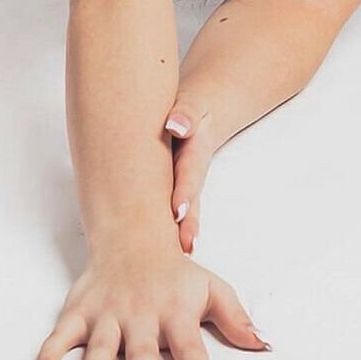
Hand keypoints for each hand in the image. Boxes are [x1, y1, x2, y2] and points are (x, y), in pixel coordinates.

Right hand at [34, 239, 270, 359]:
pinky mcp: (81, 311)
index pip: (189, 343)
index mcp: (175, 310)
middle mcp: (141, 313)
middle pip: (142, 350)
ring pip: (102, 345)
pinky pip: (62, 333)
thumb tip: (265, 345)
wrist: (133, 236)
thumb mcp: (211, 288)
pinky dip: (51, 352)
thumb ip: (236, 320)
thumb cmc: (175, 272)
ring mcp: (108, 313)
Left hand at [163, 96, 215, 255]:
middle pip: (190, 201)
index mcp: (195, 152)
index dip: (185, 193)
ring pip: (186, 212)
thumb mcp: (192, 106)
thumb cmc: (190, 112)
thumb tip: (176, 125)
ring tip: (180, 253)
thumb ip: (187, 114)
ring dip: (183, 233)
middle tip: (184, 245)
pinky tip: (160, 251)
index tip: (178, 211)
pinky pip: (171, 213)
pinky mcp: (173, 194)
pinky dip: (170, 232)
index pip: (190, 174)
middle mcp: (191, 174)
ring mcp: (184, 186)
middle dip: (188, 223)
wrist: (200, 118)